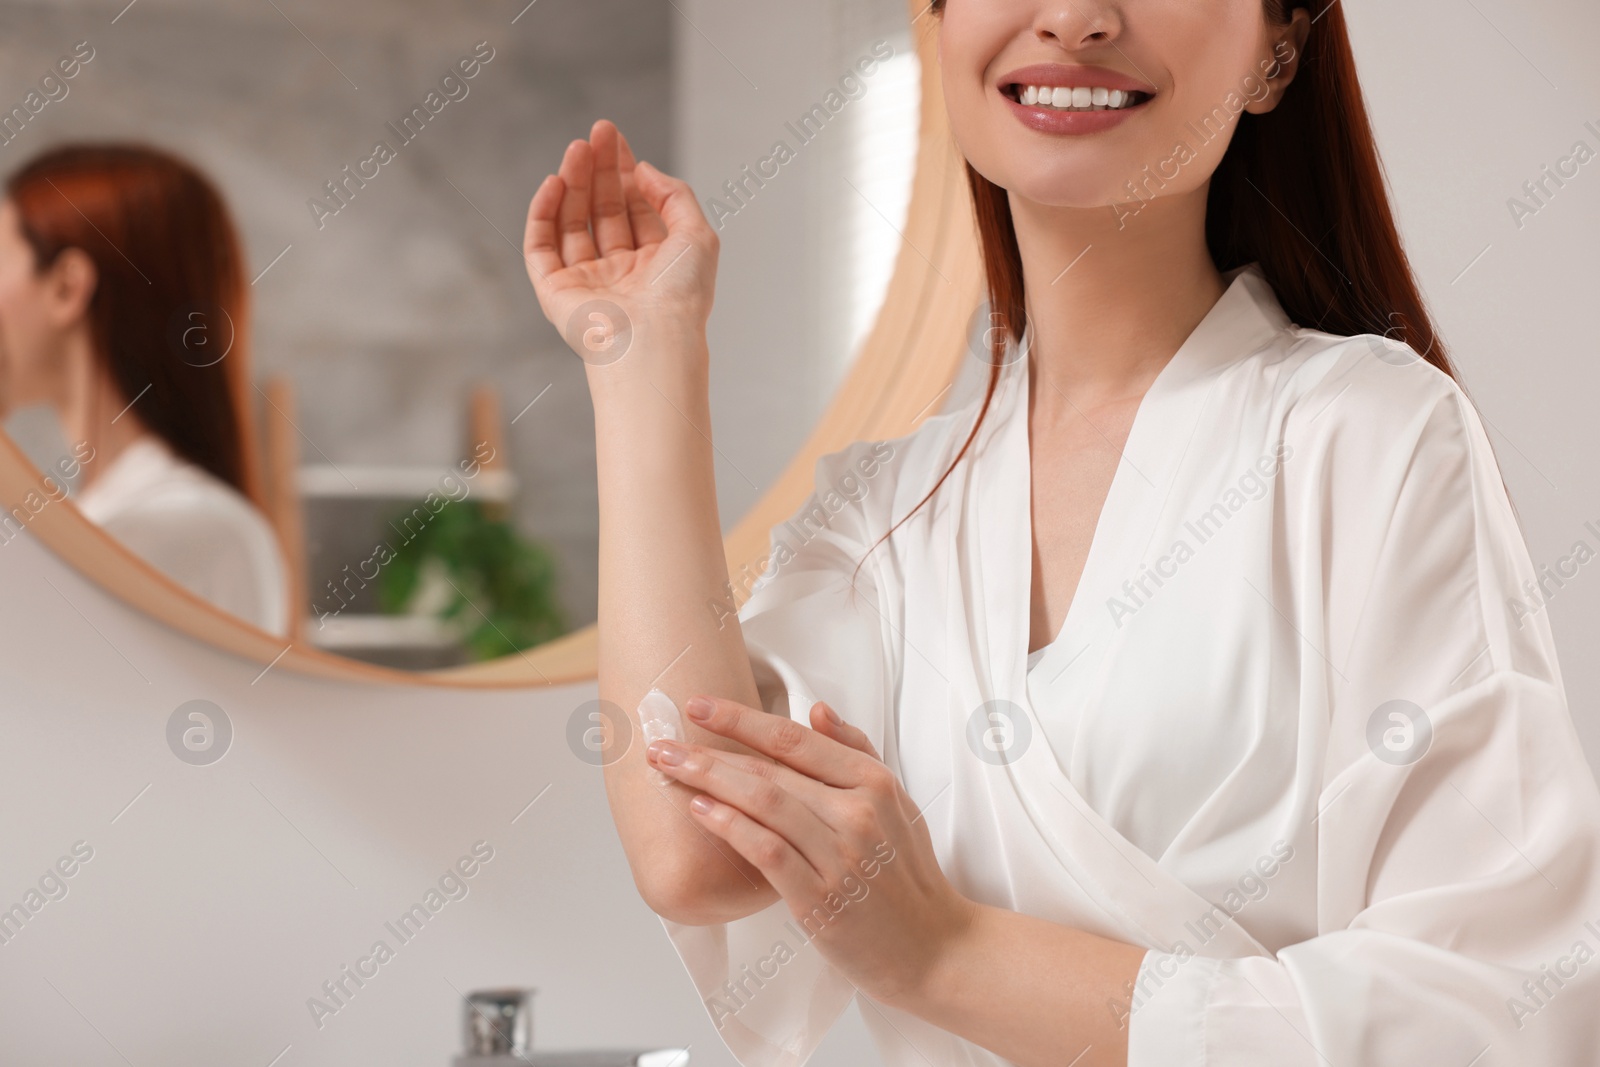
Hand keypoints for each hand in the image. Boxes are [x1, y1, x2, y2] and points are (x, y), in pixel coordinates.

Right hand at [523, 120, 718, 369]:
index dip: (623, 172)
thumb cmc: (681, 298)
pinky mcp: (555, 291)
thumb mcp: (698, 235)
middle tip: (594, 133)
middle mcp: (619, 272)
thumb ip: (675, 196)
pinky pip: (542, 246)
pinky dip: (544, 213)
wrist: (653, 341)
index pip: (632, 209)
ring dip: (573, 182)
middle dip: (598, 170)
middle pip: (602, 210)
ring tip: (576, 149)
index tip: (614, 138)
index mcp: (653, 264)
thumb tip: (644, 169)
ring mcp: (585, 282)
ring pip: (572, 222)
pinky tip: (554, 183)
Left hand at [644, 696, 977, 1003]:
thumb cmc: (908, 877)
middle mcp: (858, 812)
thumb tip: (816, 709)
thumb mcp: (898, 803)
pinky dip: (731, 826)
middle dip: (710, 750)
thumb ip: (857, 753)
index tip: (701, 705)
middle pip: (771, 768)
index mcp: (875, 783)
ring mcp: (840, 855)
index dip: (742, 719)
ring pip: (764, 802)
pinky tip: (701, 810)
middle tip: (663, 740)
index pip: (796, 739)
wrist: (935, 949)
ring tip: (668, 768)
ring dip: (709, 780)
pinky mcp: (821, 898)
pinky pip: (767, 851)